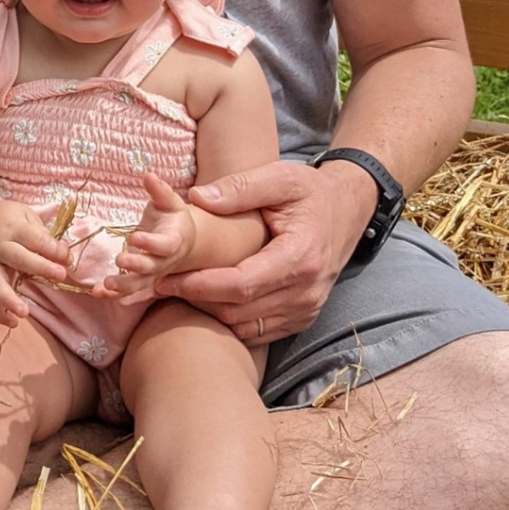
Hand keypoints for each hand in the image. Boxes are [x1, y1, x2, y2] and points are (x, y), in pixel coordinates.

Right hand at [0, 198, 69, 326]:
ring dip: (9, 299)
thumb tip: (65, 256)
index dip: (53, 248)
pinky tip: (13, 323)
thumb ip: (44, 236)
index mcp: (13, 228)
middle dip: (40, 267)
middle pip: (18, 258)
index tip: (68, 258)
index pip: (35, 239)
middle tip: (61, 275)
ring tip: (24, 313)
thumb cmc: (10, 220)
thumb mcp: (27, 217)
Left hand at [105, 171, 194, 298]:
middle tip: (119, 260)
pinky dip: (115, 294)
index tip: (134, 237)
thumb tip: (148, 174)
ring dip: (123, 286)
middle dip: (135, 265)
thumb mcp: (169, 201)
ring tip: (104, 285)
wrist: (182, 239)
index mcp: (174, 241)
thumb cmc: (172, 216)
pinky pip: (129, 290)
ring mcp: (153, 274)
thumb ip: (159, 190)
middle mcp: (164, 261)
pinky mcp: (142, 280)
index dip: (151, 243)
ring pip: (140, 284)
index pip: (164, 245)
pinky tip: (98, 293)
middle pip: (151, 268)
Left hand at [154, 158, 371, 343]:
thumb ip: (239, 187)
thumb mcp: (280, 177)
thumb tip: (196, 198)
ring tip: (179, 291)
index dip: (200, 285)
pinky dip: (230, 320)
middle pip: (239, 310)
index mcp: (300, 257)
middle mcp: (306, 291)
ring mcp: (306, 309)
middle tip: (161, 285)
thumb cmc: (310, 191)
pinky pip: (259, 331)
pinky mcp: (302, 317)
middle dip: (197, 300)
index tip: (165, 279)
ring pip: (246, 326)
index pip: (242, 284)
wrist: (347, 210)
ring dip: (210, 313)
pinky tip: (207, 300)